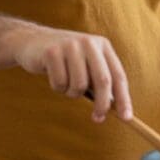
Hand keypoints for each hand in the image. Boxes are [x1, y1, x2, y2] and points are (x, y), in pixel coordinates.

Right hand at [9, 25, 131, 122]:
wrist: (32, 41)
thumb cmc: (66, 60)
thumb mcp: (87, 65)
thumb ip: (101, 81)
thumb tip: (117, 109)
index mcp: (103, 45)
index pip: (118, 75)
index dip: (123, 98)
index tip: (126, 118)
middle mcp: (89, 43)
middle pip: (103, 80)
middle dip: (102, 104)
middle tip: (98, 118)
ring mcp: (70, 46)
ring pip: (79, 85)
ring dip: (72, 93)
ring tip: (66, 83)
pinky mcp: (52, 52)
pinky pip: (60, 83)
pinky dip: (57, 87)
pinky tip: (52, 74)